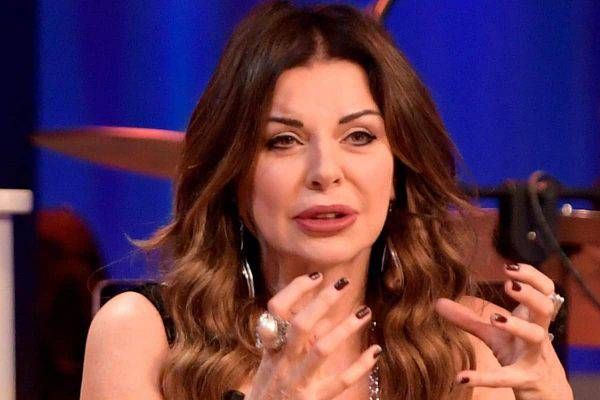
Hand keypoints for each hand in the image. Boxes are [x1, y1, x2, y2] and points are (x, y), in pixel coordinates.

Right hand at [246, 273, 380, 399]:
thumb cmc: (270, 389)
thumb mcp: (275, 363)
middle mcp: (282, 362)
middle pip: (300, 325)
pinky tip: (376, 351)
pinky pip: (340, 381)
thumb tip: (327, 318)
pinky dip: (360, 366)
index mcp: (272, 347)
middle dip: (323, 302)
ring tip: (365, 311)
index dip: (295, 290)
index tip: (317, 276)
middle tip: (343, 284)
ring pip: (322, 349)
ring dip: (346, 328)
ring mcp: (297, 382)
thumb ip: (296, 341)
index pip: (276, 309)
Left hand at [435, 263, 572, 399]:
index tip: (509, 267)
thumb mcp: (493, 335)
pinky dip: (484, 378)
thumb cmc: (520, 355)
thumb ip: (468, 319)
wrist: (548, 394)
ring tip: (494, 318)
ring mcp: (534, 357)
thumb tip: (437, 302)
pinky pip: (507, 378)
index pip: (545, 290)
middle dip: (530, 295)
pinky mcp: (525, 380)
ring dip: (517, 325)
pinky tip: (461, 377)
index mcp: (532, 319)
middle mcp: (538, 334)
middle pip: (545, 309)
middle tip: (508, 284)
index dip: (532, 276)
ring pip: (535, 337)